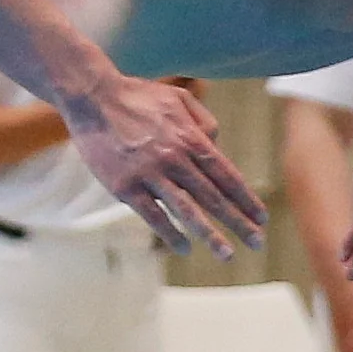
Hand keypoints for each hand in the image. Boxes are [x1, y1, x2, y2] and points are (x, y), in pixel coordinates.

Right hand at [69, 72, 262, 256]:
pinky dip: (170, 234)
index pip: (227, 175)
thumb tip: (218, 145)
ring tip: (228, 255)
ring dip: (209, 235)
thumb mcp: (178, 97)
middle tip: (257, 244)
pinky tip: (184, 248)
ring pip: (187, 211)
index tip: (261, 218)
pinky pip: (152, 216)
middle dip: (238, 222)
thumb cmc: (137, 96)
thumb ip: (204, 121)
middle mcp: (175, 158)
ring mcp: (150, 174)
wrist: (91, 96)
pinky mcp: (125, 186)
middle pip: (213, 197)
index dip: (246, 198)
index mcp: (191, 138)